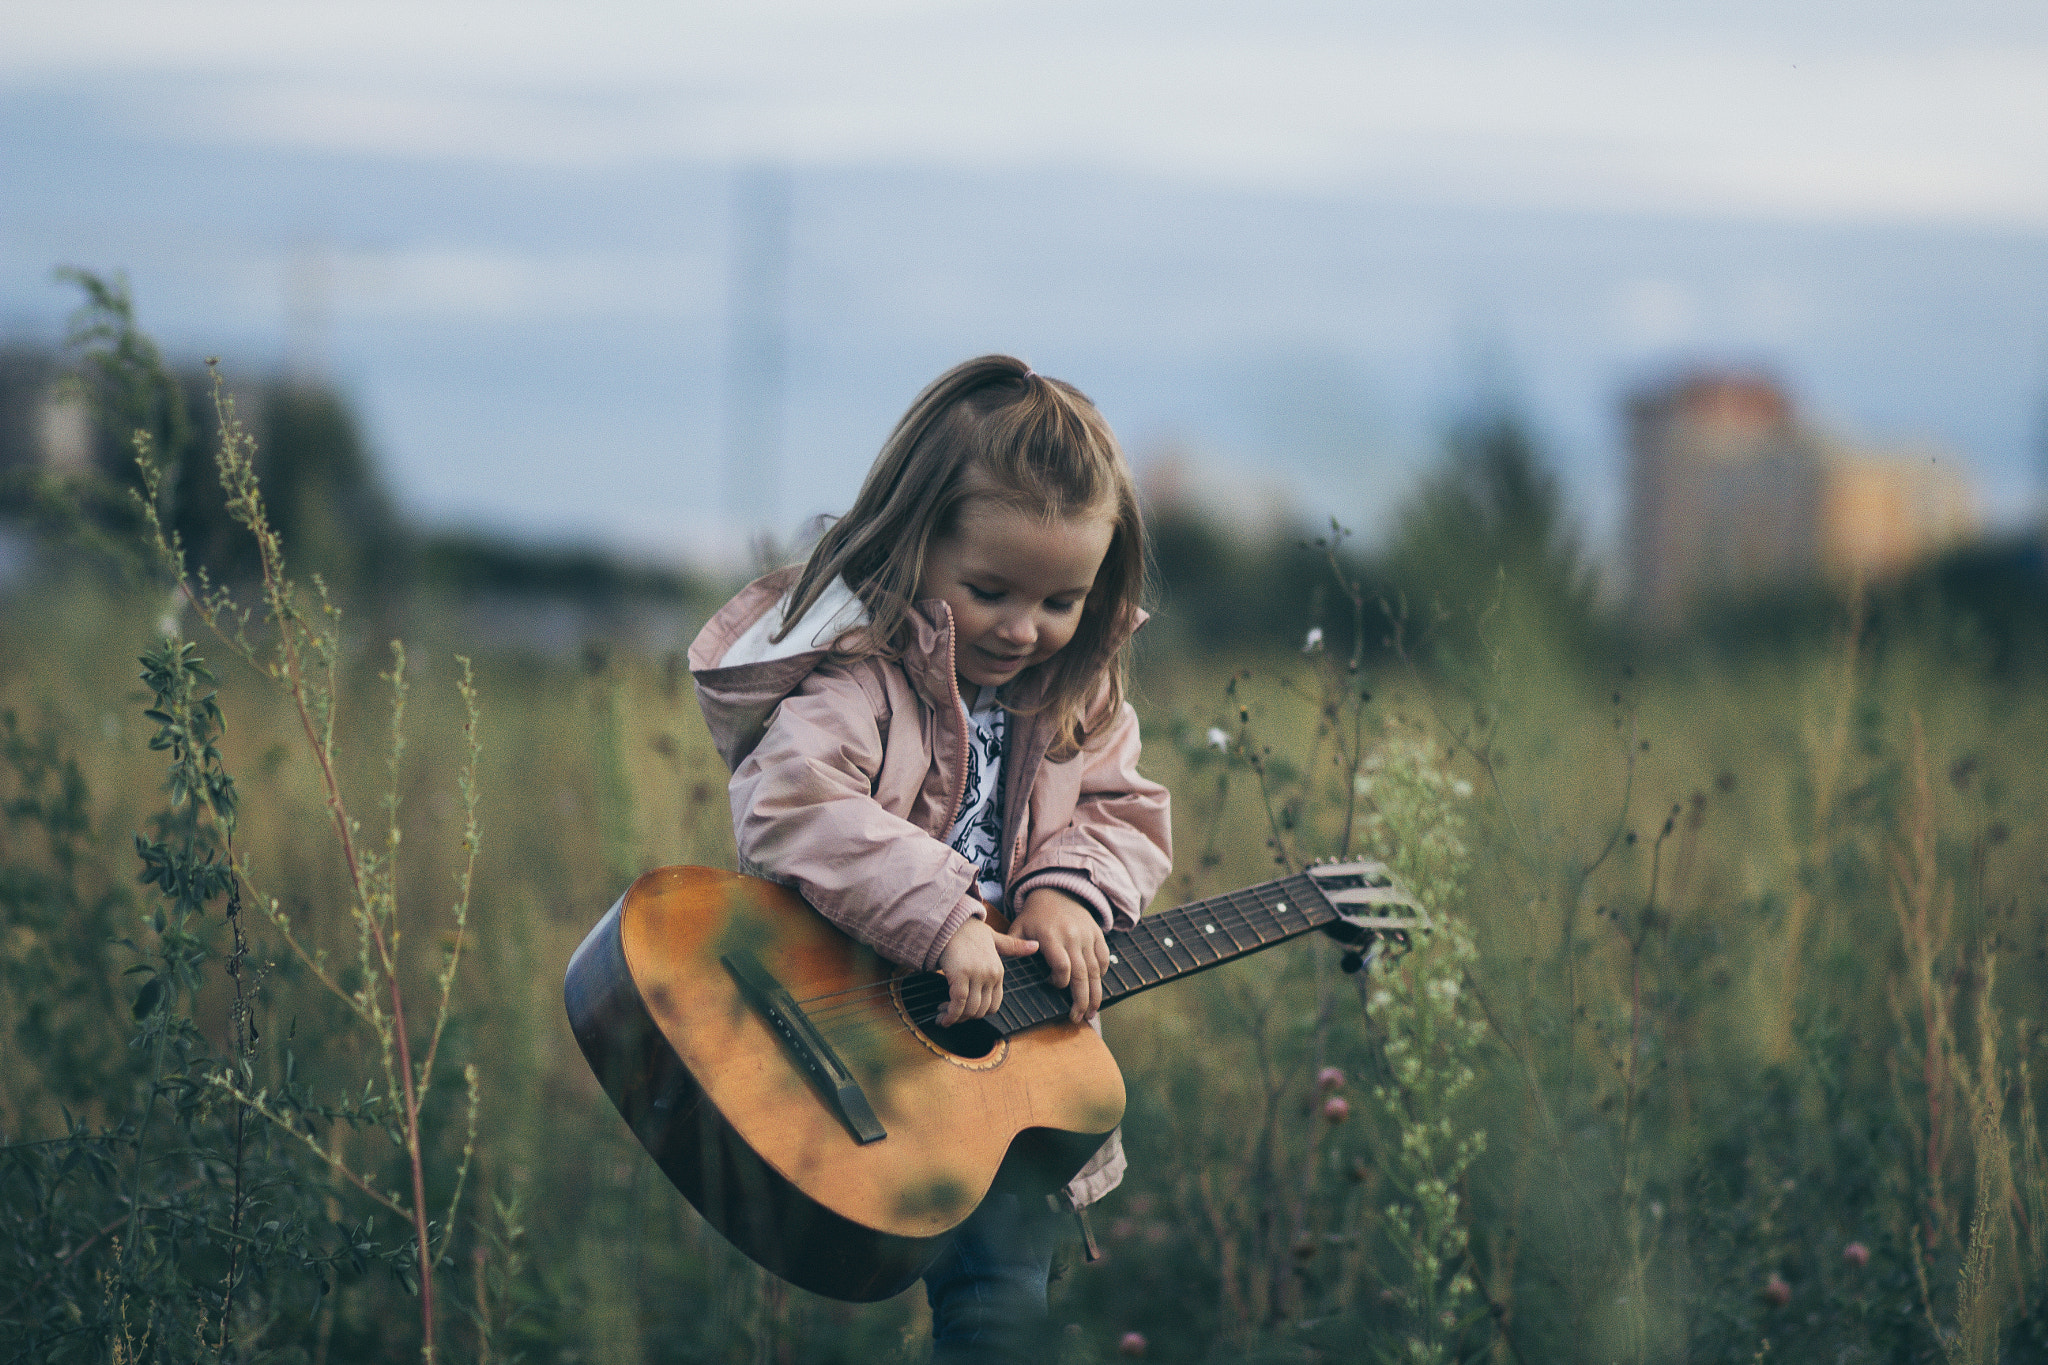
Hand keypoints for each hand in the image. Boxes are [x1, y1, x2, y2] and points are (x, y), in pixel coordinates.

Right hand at [936, 913, 1038, 1025]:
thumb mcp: (994, 938)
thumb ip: (1013, 946)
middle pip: (982, 1010)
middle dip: (967, 1018)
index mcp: (998, 970)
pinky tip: (942, 1017)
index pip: (994, 1004)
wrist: (950, 922)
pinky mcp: (960, 975)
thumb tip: (1036, 946)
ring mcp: (976, 975)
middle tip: (953, 1016)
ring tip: (944, 1016)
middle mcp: (990, 975)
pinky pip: (958, 1003)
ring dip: (956, 1018)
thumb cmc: (969, 931)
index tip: (967, 1013)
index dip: (980, 1012)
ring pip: (970, 1009)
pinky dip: (950, 1014)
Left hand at [1012, 888, 1109, 1022]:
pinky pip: (1103, 958)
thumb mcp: (1019, 926)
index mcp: (1051, 937)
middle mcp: (1072, 937)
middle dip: (1082, 1000)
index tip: (1051, 986)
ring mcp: (1087, 935)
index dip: (1060, 982)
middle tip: (1079, 1018)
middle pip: (1082, 974)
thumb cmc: (1034, 914)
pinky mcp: (1097, 934)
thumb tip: (1004, 969)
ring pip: (1096, 970)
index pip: (1062, 967)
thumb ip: (1013, 947)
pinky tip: (1096, 988)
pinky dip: (1102, 974)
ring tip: (1092, 1013)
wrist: (1057, 889)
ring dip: (1095, 994)